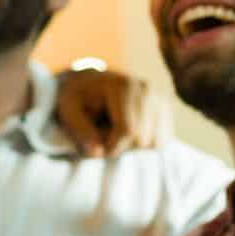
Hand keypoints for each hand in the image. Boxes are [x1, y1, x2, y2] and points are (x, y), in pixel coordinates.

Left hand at [54, 66, 170, 156]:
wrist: (91, 82)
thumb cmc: (78, 97)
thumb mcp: (68, 110)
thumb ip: (80, 131)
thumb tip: (97, 153)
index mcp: (121, 86)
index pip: (127, 130)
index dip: (111, 147)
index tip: (95, 147)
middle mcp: (146, 88)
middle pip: (142, 139)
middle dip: (120, 146)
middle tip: (102, 136)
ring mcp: (159, 97)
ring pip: (154, 143)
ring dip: (133, 146)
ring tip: (115, 132)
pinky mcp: (166, 108)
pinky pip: (161, 141)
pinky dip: (144, 143)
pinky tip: (129, 131)